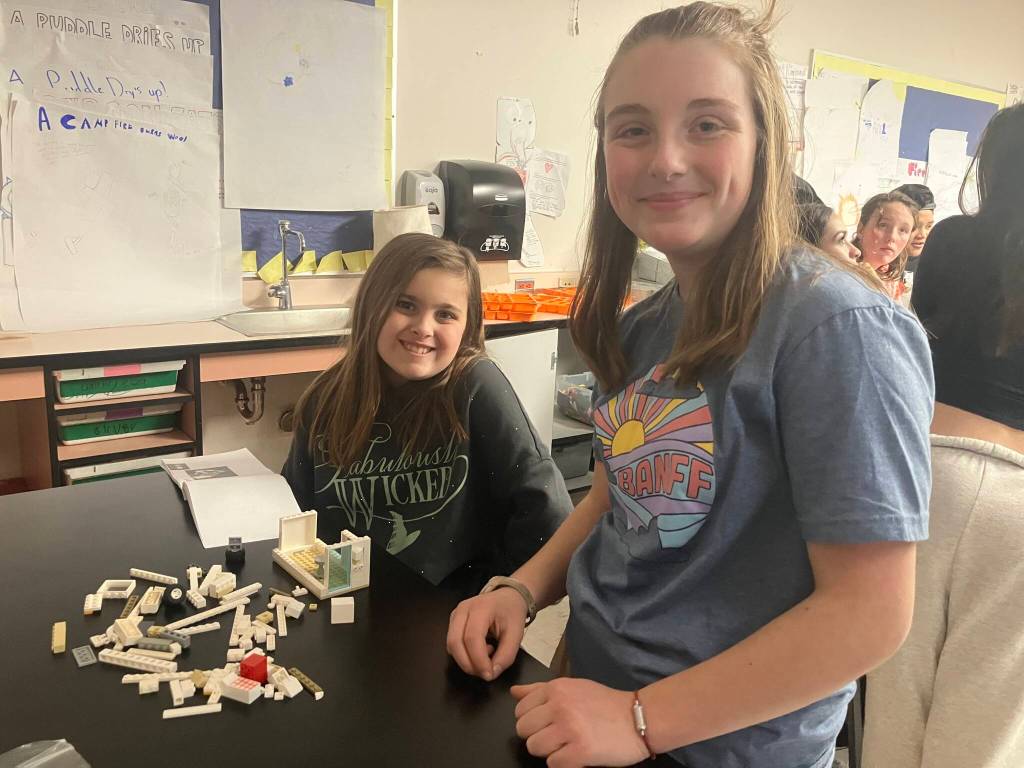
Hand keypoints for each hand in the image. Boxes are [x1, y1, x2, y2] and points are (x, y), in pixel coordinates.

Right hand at [447, 587, 527, 679]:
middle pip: (455, 642)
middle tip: (485, 672)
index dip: (478, 660)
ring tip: (486, 656)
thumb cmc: (511, 612)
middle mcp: (463, 609)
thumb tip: (492, 673)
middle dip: (468, 664)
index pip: (472, 638)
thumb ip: (506, 655)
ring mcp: (455, 614)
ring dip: (466, 660)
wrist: (508, 597)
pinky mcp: (453, 622)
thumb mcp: (516, 633)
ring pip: (451, 645)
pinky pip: (452, 644)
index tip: (489, 675)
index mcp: (481, 607)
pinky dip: (463, 654)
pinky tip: (479, 650)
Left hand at [511, 678, 650, 767]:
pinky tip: (577, 754)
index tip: (547, 723)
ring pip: (535, 748)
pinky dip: (563, 763)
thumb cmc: (605, 704)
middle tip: (558, 736)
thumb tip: (514, 692)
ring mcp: (569, 729)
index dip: (531, 720)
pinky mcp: (579, 751)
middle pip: (523, 730)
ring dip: (549, 751)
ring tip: (568, 745)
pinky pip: (553, 764)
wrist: (638, 719)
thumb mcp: (573, 688)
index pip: (520, 709)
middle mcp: (559, 706)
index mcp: (556, 688)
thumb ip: (540, 690)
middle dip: (538, 736)